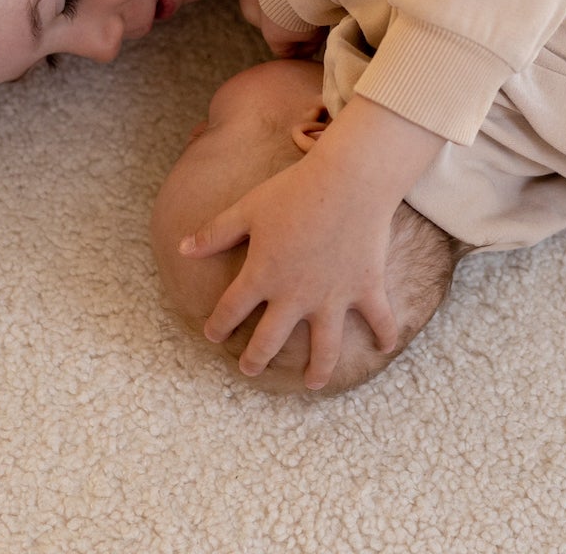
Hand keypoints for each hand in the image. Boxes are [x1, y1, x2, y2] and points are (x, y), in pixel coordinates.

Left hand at [179, 96, 443, 387]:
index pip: (230, 310)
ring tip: (313, 384)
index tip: (212, 334)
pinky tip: (384, 348)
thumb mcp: (247, 209)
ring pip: (324, 347)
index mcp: (262, 275)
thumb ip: (215, 233)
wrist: (349, 180)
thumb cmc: (295, 190)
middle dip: (256, 359)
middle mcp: (295, 295)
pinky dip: (384, 334)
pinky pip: (378, 319)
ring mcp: (332, 297)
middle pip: (270, 339)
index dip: (217, 325)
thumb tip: (182, 248)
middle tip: (249, 370)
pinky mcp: (365, 288)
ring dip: (318, 370)